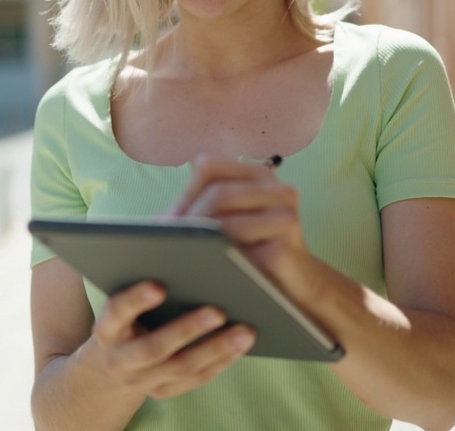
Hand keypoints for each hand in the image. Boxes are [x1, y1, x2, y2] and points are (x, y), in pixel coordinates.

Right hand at [85, 279, 255, 399]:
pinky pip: (197, 379)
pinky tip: (242, 343)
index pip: (116, 312)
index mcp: (106, 329)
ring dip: (215, 348)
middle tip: (218, 309)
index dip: (136, 300)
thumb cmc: (128, 314)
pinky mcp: (165, 391)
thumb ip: (142, 273)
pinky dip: (222, 360)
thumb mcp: (123, 295)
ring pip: (181, 367)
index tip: (159, 285)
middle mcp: (119, 360)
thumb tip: (178, 238)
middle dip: (187, 329)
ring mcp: (142, 381)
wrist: (112, 361)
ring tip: (245, 329)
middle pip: (153, 348)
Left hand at [169, 155, 319, 298]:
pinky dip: (215, 260)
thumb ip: (197, 214)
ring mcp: (286, 216)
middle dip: (188, 219)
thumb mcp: (228, 226)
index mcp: (260, 175)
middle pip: (217, 193)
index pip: (210, 166)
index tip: (171, 220)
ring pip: (226, 222)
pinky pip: (239, 251)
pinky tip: (203, 271)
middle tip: (168, 242)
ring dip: (197, 241)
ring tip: (179, 256)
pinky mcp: (286, 248)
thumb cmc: (256, 253)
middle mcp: (278, 189)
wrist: (298, 288)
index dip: (185, 191)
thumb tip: (156, 222)